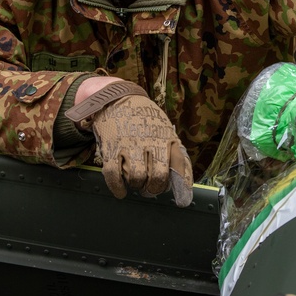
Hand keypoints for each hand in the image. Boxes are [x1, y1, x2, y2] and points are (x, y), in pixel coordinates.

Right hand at [66, 81, 192, 205]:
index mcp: (166, 137)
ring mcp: (129, 144)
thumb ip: (175, 156)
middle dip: (154, 188)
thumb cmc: (143, 119)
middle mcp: (149, 141)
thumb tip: (185, 187)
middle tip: (150, 187)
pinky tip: (121, 190)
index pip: (179, 165)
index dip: (181, 184)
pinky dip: (117, 187)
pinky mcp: (111, 147)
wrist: (116, 97)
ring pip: (136, 177)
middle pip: (157, 176)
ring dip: (136, 185)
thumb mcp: (165, 131)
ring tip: (136, 182)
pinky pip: (113, 174)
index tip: (181, 198)